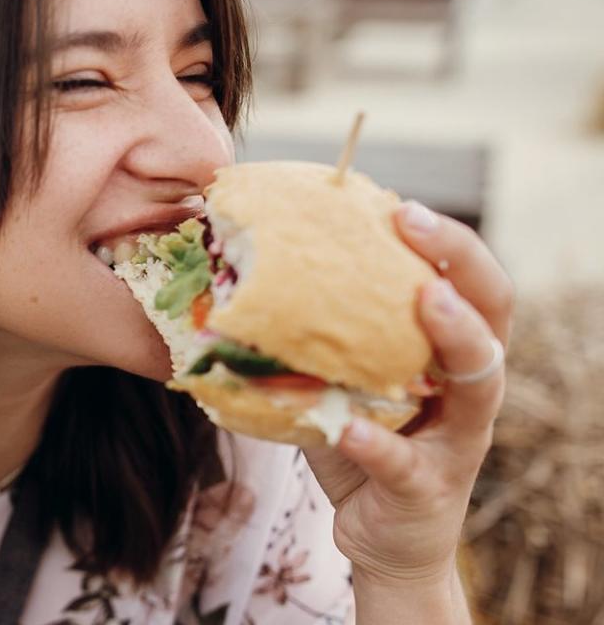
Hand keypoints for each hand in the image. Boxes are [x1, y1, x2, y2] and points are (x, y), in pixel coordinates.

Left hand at [303, 201, 512, 585]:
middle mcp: (470, 389)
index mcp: (451, 354)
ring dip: (455, 336)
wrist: (382, 534)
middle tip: (413, 222)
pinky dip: (376, 440)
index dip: (446, 242)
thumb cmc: (364, 442)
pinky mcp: (428, 487)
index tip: (399, 205)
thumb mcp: (345, 380)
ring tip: (426, 301)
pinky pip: (405, 460)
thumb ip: (323, 337)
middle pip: (492, 315)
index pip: (469, 284)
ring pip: (479, 383)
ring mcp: (457, 440)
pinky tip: (344, 424)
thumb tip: (246, 276)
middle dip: (459, 263)